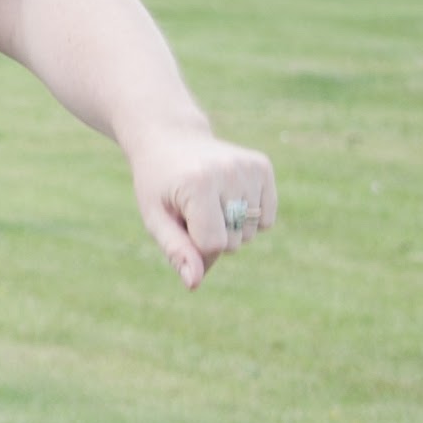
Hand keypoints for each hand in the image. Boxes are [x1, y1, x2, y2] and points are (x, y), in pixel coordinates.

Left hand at [134, 126, 277, 288]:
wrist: (170, 138)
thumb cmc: (159, 184)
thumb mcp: (156, 218)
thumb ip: (176, 251)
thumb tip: (194, 284)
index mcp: (199, 184)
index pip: (214, 245)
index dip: (195, 243)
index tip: (180, 221)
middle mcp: (229, 172)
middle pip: (234, 241)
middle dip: (212, 234)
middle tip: (191, 206)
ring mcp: (250, 167)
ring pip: (251, 232)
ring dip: (230, 226)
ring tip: (208, 199)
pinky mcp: (263, 166)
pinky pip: (267, 219)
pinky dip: (249, 218)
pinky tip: (228, 195)